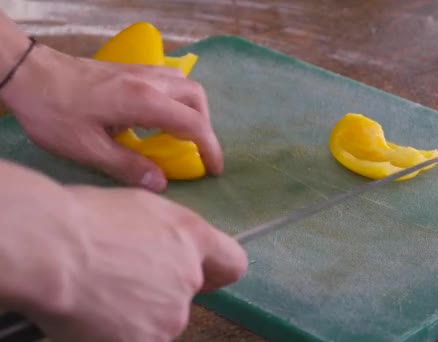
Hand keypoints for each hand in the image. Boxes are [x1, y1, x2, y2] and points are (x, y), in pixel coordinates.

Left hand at [0, 42, 221, 191]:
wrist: (29, 73)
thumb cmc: (55, 112)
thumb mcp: (87, 148)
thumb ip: (127, 166)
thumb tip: (161, 183)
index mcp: (144, 102)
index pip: (193, 124)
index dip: (210, 148)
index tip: (214, 169)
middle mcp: (150, 82)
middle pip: (196, 98)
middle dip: (204, 126)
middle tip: (196, 151)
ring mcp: (141, 71)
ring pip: (185, 85)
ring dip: (192, 110)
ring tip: (181, 134)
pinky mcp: (131, 69)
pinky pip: (169, 80)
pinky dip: (177, 99)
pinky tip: (159, 115)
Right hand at [0, 161, 246, 340]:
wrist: (51, 250)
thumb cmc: (85, 218)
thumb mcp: (140, 207)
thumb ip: (169, 232)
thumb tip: (169, 247)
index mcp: (193, 238)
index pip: (232, 263)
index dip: (216, 269)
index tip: (199, 271)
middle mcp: (189, 280)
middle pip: (186, 294)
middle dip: (161, 289)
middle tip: (121, 276)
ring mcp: (169, 316)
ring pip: (160, 319)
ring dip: (139, 312)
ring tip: (101, 292)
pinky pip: (137, 337)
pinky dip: (119, 331)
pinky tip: (94, 311)